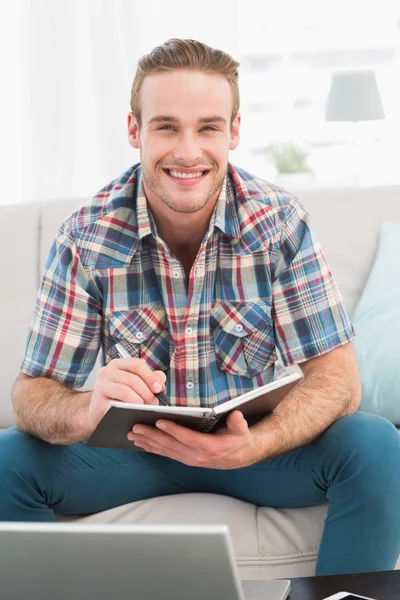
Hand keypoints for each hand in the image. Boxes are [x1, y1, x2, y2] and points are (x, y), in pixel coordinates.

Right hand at [87, 358, 166, 432]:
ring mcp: (100, 386)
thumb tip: (160, 381)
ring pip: (126, 390)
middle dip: (147, 392)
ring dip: (140, 401)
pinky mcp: (98, 401)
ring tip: (146, 408)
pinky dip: (129, 408)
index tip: (159, 388)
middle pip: (133, 379)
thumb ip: (149, 379)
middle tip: (154, 403)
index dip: (150, 376)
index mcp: (118, 364)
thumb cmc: (120, 398)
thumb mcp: (135, 385)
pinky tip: (134, 412)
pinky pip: (117, 403)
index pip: (137, 364)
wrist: (99, 413)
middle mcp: (107, 372)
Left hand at [128, 410, 262, 468]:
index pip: (187, 437)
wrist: (241, 456)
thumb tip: (236, 415)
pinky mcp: (185, 459)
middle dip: (152, 436)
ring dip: (148, 443)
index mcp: (209, 447)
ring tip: (133, 435)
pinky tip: (142, 443)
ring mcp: (189, 459)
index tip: (159, 421)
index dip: (173, 430)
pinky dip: (153, 448)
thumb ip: (238, 423)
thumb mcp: (242, 430)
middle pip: (170, 445)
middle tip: (136, 427)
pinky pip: (167, 454)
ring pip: (165, 450)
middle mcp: (197, 456)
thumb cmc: (239, 439)